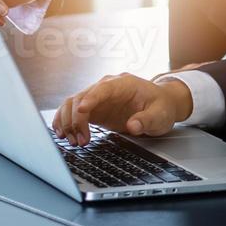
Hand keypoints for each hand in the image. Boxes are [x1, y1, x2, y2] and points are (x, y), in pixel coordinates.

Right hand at [52, 73, 191, 145]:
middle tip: (81, 141)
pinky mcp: (93, 109)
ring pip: (71, 104)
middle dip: (76, 120)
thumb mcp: (160, 115)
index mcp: (123, 84)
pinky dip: (65, 122)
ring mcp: (97, 98)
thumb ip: (147, 120)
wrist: (160, 105)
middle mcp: (106, 88)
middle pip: (81, 97)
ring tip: (73, 142)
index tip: (82, 111)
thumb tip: (133, 126)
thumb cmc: (161, 106)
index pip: (103, 88)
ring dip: (68, 122)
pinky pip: (72, 112)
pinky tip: (63, 135)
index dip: (91, 99)